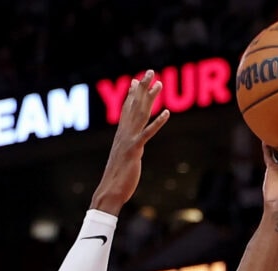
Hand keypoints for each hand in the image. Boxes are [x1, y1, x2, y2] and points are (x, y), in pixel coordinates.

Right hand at [89, 72, 169, 214]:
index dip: (132, 94)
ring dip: (151, 98)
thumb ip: (127, 151)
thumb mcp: (123, 160)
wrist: (109, 191)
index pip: (126, 110)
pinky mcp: (135, 150)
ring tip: (160, 84)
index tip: (137, 80)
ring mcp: (128, 140)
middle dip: (143, 88)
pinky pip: (147, 133)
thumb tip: (128, 149)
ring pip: (141, 114)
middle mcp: (123, 133)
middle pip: (134, 106)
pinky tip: (167, 113)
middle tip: (151, 72)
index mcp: (121, 135)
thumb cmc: (116, 179)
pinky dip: (158, 123)